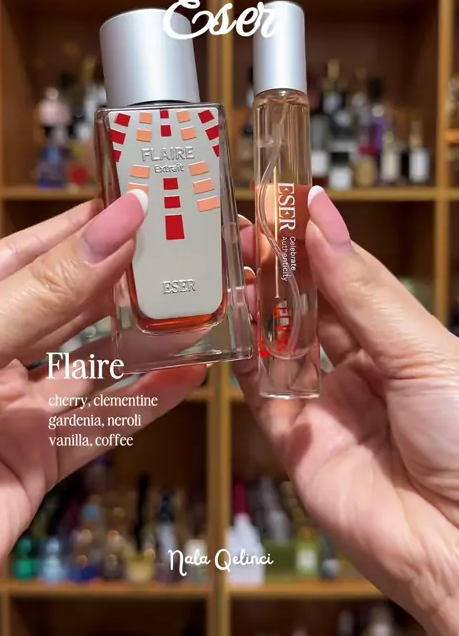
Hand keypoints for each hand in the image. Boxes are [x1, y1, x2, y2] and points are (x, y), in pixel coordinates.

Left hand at [0, 192, 205, 583]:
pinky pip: (98, 428)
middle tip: (183, 255)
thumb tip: (120, 221)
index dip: (84, 227)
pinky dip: (146, 404)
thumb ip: (47, 289)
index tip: (140, 203)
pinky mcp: (32, 464)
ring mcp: (10, 411)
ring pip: (92, 367)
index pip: (28, 254)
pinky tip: (187, 376)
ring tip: (198, 311)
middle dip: (125, 281)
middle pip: (68, 307)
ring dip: (147, 341)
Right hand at [236, 188, 458, 635]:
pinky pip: (259, 392)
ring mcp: (326, 407)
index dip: (317, 243)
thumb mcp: (422, 350)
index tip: (285, 204)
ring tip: (230, 264)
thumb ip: (364, 292)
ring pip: (279, 344)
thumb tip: (324, 222)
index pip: (348, 279)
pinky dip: (240, 356)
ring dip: (255, 305)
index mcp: (401, 342)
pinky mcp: (295, 445)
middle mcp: (362, 371)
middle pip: (309, 308)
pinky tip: (227, 320)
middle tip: (245, 230)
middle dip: (279, 269)